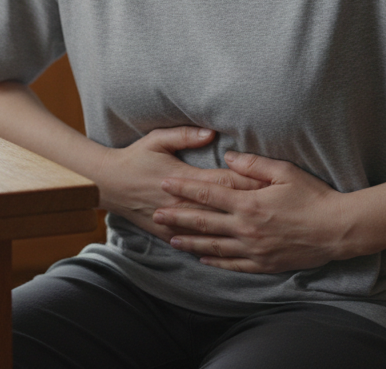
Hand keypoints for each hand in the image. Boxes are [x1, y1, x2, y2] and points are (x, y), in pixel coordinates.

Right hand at [95, 127, 265, 241]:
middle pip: (223, 206)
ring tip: (261, 232)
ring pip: (211, 229)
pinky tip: (231, 252)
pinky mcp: (167, 232)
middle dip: (249, 208)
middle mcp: (183, 202)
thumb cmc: (135, 157)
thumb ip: (184, 135)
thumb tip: (211, 133)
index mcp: (185, 178)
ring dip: (235, 230)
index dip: (248, 184)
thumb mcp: (157, 140)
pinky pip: (194, 243)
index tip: (270, 185)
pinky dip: (212, 247)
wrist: (108, 183)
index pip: (223, 182)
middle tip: (276, 212)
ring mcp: (175, 220)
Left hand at [153, 150, 349, 273]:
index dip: (184, 188)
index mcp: (249, 203)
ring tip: (170, 239)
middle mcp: (246, 228)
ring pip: (213, 246)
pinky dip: (215, 262)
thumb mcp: (285, 172)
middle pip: (204, 222)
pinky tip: (202, 259)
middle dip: (177, 217)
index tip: (165, 184)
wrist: (338, 230)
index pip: (208, 194)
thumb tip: (230, 157)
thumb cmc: (314, 197)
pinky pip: (233, 264)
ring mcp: (254, 249)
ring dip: (190, 241)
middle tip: (155, 214)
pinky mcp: (264, 263)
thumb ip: (254, 165)